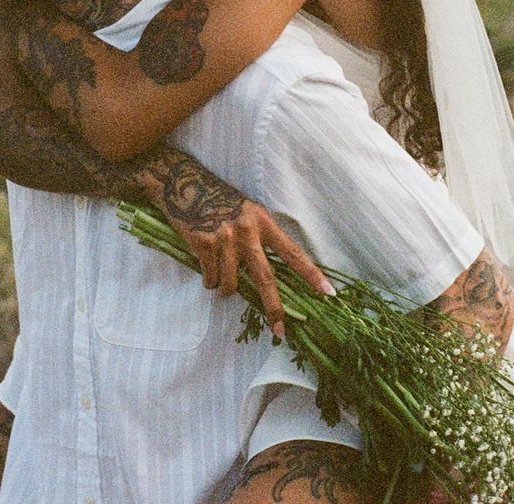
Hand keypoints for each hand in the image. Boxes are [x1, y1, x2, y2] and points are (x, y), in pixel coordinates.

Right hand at [148, 158, 333, 337]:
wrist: (185, 184)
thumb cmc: (220, 200)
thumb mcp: (248, 212)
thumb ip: (259, 238)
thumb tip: (264, 277)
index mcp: (264, 222)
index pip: (292, 252)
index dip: (311, 274)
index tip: (328, 293)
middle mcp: (247, 231)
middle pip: (265, 278)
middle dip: (274, 307)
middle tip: (280, 329)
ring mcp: (225, 239)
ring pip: (232, 284)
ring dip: (225, 288)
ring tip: (220, 277)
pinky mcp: (204, 245)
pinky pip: (211, 279)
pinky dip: (209, 281)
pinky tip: (206, 268)